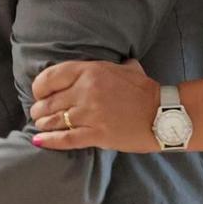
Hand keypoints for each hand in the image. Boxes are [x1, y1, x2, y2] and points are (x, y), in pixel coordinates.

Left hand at [29, 60, 160, 152]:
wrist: (163, 114)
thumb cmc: (145, 91)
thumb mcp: (126, 68)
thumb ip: (110, 66)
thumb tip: (115, 63)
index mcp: (90, 70)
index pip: (50, 77)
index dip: (39, 88)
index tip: (39, 94)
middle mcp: (86, 90)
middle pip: (49, 101)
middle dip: (40, 109)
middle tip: (38, 113)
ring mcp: (90, 113)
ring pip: (54, 120)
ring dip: (43, 123)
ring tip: (41, 124)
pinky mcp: (96, 134)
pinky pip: (65, 139)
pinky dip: (49, 140)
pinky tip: (39, 140)